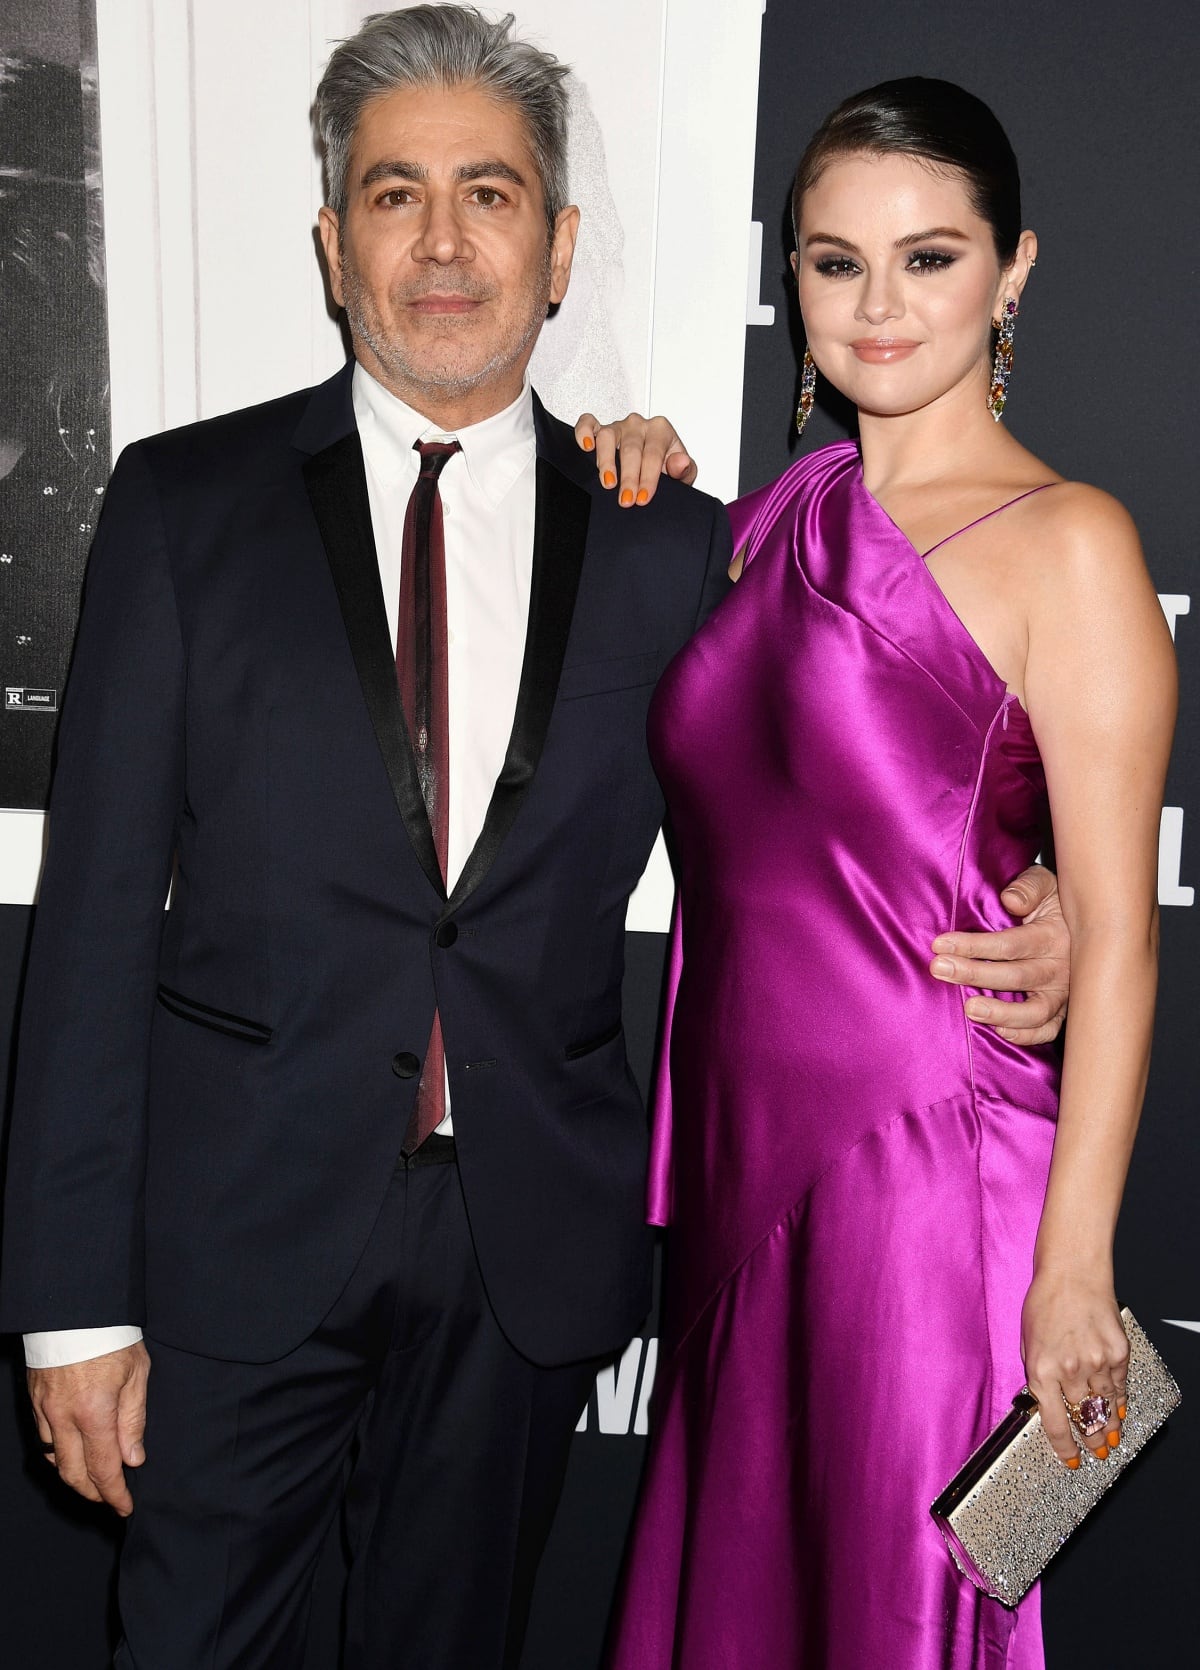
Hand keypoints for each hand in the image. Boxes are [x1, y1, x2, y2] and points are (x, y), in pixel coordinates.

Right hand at [29, 1341, 149, 1514]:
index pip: (104, 1469)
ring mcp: (45, 1410)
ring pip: (54, 1460)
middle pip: (74, 1474)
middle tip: (110, 1499)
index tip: (124, 1506)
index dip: (114, 1494)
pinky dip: (57, 1455)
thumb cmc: (112, 1336)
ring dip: (73, 1477)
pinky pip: (42, 1439)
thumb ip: (133, 1420)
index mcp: (94, 1413)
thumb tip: (133, 1459)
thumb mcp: (137, 1374)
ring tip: (93, 1482)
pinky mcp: (34, 1401)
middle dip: (93, 1493)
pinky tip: (71, 1455)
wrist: (75, 1308)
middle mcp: (64, 1418)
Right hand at [574, 411, 697, 504]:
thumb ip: (684, 469)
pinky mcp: (601, 429)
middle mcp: (639, 425)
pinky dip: (584, 432)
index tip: (643, 498)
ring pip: (608, 437)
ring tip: (608, 483)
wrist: (656, 466)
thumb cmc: (666, 468)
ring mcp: (619, 426)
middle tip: (626, 500)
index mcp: (661, 430)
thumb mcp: (681, 473)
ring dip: (607, 461)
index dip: (648, 478)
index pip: (653, 454)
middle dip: (629, 477)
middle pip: (631, 449)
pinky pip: (589, 423)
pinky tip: (586, 447)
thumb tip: (680, 462)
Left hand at [929, 864, 1069, 1044]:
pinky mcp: (1063, 1010)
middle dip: (974, 974)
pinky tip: (1000, 1031)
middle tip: (939, 969)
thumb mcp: (1046, 883)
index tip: (940, 944)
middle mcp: (1061, 968)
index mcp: (1054, 936)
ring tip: (969, 1009)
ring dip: (1001, 1012)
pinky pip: (1048, 1030)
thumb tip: (1010, 900)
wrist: (1089, 921)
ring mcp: (1063, 993)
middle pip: (1016, 976)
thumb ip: (1029, 886)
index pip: (1010, 944)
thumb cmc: (1054, 901)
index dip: (973, 945)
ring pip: (1035, 1011)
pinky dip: (1027, 1035)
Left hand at [1021, 1270, 1128, 1465]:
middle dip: (1088, 1440)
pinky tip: (1119, 1413)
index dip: (1064, 1448)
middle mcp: (1069, 1370)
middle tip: (1094, 1453)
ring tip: (1110, 1441)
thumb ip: (1037, 1375)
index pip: (1055, 1422)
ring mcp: (1097, 1361)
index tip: (1070, 1460)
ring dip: (1108, 1428)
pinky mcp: (1118, 1352)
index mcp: (1040, 1369)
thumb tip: (1046, 1403)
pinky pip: (1120, 1387)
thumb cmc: (1044, 1302)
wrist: (1072, 1274)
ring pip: (1105, 1408)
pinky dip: (1119, 1403)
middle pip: (1083, 1419)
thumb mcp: (1027, 1342)